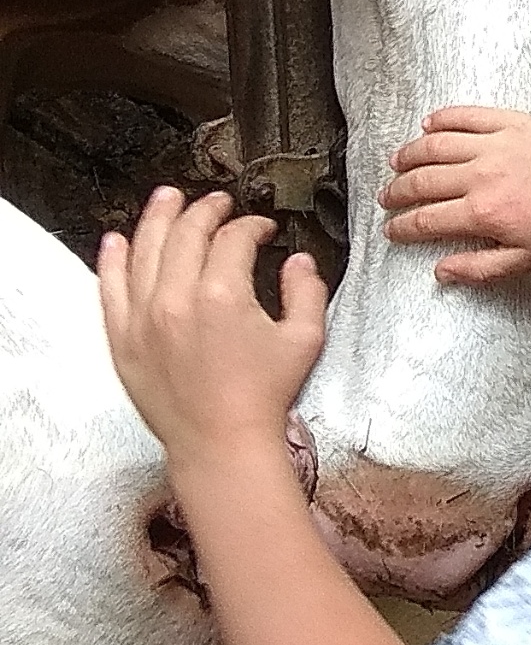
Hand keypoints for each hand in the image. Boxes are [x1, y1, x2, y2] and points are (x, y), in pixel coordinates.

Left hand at [99, 190, 324, 471]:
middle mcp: (177, 300)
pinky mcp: (123, 339)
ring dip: (157, 218)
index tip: (261, 230)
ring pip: (144, 249)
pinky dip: (111, 260)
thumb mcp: (304, 340)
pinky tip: (116, 240)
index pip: (234, 238)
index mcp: (223, 295)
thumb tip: (300, 261)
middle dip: (206, 210)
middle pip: (186, 232)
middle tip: (217, 203)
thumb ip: (307, 292)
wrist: (222, 445)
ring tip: (166, 199)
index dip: (252, 225)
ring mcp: (144, 318)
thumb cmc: (262, 399)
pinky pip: (109, 288)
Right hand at [380, 107, 530, 284]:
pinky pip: (465, 116)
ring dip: (409, 154)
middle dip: (397, 192)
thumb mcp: (523, 261)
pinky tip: (428, 124)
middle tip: (387, 197)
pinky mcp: (506, 122)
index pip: (425, 221)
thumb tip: (441, 272)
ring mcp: (491, 146)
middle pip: (422, 182)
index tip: (391, 229)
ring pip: (434, 145)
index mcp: (480, 213)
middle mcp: (479, 177)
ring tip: (397, 162)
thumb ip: (478, 269)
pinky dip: (442, 118)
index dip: (401, 227)